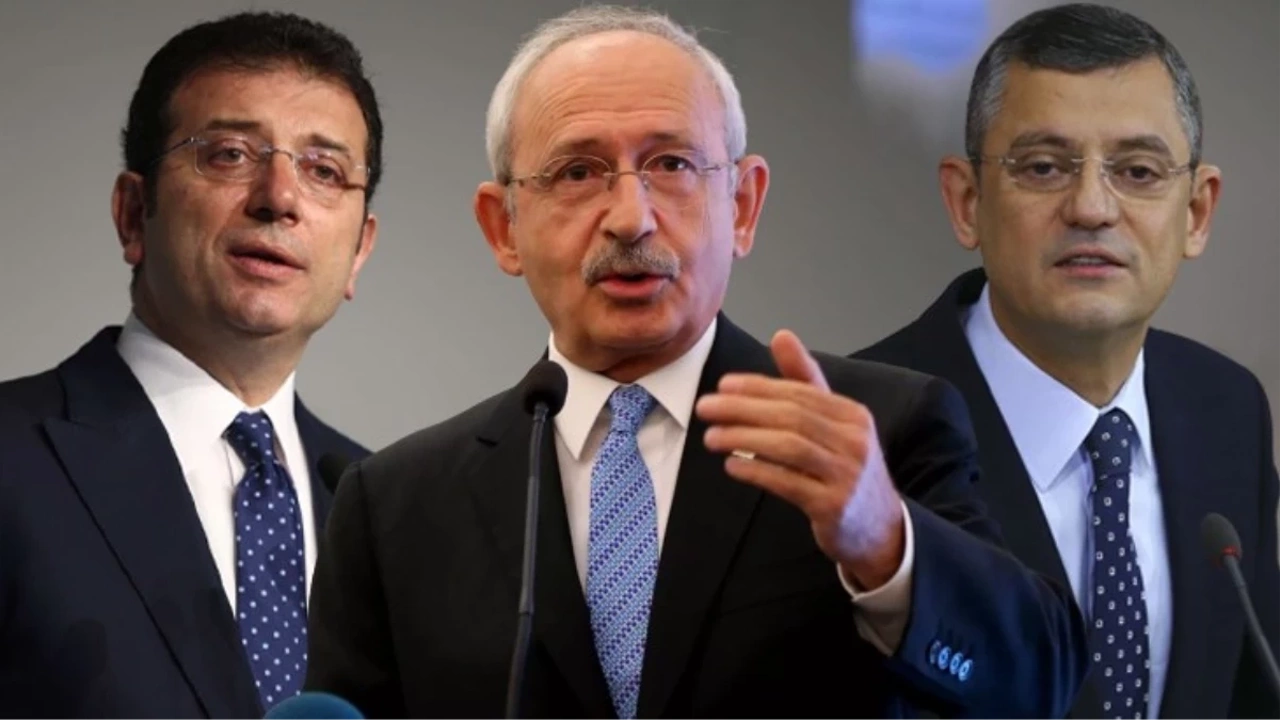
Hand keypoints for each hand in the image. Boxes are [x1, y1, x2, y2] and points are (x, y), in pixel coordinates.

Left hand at [694, 329, 904, 589]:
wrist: (880, 527)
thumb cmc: (846, 468)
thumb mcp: (834, 423)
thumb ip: (805, 381)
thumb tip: (781, 335)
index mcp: (853, 415)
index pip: (800, 393)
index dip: (759, 387)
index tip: (723, 385)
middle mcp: (854, 441)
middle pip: (792, 416)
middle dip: (744, 409)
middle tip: (706, 408)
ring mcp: (846, 475)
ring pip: (789, 447)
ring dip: (744, 439)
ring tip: (711, 437)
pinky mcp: (833, 507)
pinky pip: (788, 483)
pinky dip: (756, 471)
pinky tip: (731, 466)